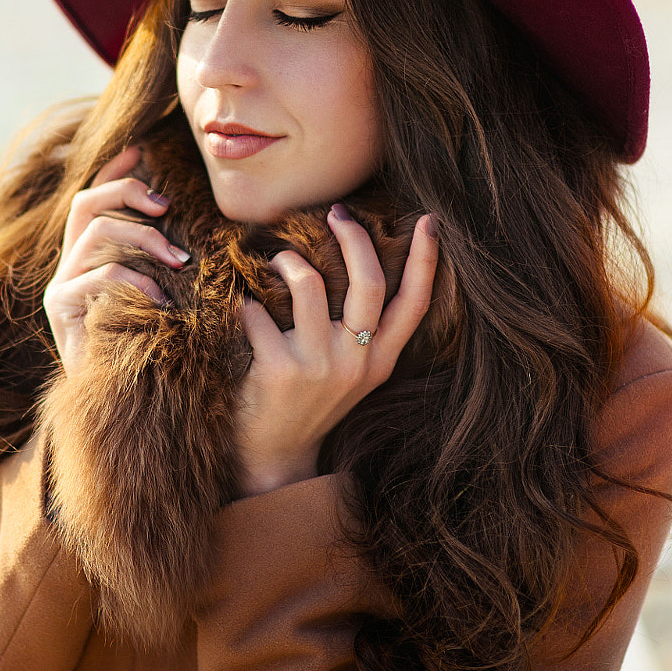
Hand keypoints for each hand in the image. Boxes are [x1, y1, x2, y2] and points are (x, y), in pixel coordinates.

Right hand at [43, 145, 190, 375]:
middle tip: (168, 207)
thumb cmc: (151, 349)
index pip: (92, 200)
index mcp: (90, 258)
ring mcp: (61, 287)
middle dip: (127, 194)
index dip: (114, 173)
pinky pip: (97, 277)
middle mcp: (69, 267)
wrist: (124, 405)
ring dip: (143, 239)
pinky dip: (134, 281)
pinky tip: (160, 300)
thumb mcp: (163, 296)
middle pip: (85, 204)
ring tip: (179, 262)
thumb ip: (164, 262)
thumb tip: (192, 225)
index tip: (142, 152)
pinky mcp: (60, 310)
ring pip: (94, 235)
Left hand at [235, 207, 439, 496]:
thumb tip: (355, 261)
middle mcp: (357, 362)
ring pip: (308, 284)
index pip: (414, 304)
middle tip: (337, 214)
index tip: (428, 221)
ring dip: (288, 261)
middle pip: (369, 283)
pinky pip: (258, 312)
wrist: (273, 457)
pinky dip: (246, 305)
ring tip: (278, 261)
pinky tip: (243, 312)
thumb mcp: (350, 372)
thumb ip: (360, 330)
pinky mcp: (279, 369)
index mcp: (380, 361)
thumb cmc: (308, 402)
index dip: (425, 260)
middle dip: (353, 237)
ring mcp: (319, 366)